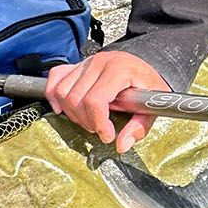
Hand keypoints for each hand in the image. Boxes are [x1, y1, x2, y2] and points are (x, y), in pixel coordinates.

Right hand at [45, 52, 171, 153]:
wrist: (143, 68)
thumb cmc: (147, 84)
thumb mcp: (153, 106)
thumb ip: (139, 127)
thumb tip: (122, 145)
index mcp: (120, 70)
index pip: (96, 100)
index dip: (98, 123)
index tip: (107, 135)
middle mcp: (100, 62)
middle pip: (77, 99)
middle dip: (87, 121)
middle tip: (99, 128)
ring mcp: (86, 62)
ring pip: (63, 92)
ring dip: (72, 113)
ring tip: (88, 119)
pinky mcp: (77, 65)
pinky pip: (55, 78)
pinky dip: (54, 95)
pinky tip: (64, 107)